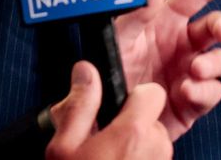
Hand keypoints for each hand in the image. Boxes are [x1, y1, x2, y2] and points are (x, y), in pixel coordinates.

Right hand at [46, 61, 171, 158]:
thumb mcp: (63, 149)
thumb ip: (79, 105)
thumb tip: (85, 71)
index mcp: (134, 132)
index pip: (153, 93)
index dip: (135, 96)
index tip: (117, 109)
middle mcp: (157, 146)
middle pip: (152, 117)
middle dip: (131, 124)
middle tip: (103, 141)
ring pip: (153, 140)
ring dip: (134, 146)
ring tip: (107, 159)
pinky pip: (154, 157)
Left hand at [114, 0, 220, 139]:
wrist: (104, 120)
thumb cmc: (108, 74)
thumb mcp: (118, 39)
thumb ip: (137, 12)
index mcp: (166, 21)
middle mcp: (182, 44)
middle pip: (217, 25)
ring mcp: (189, 72)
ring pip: (220, 60)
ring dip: (212, 63)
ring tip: (194, 71)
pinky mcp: (192, 101)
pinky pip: (211, 92)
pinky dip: (203, 91)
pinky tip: (185, 92)